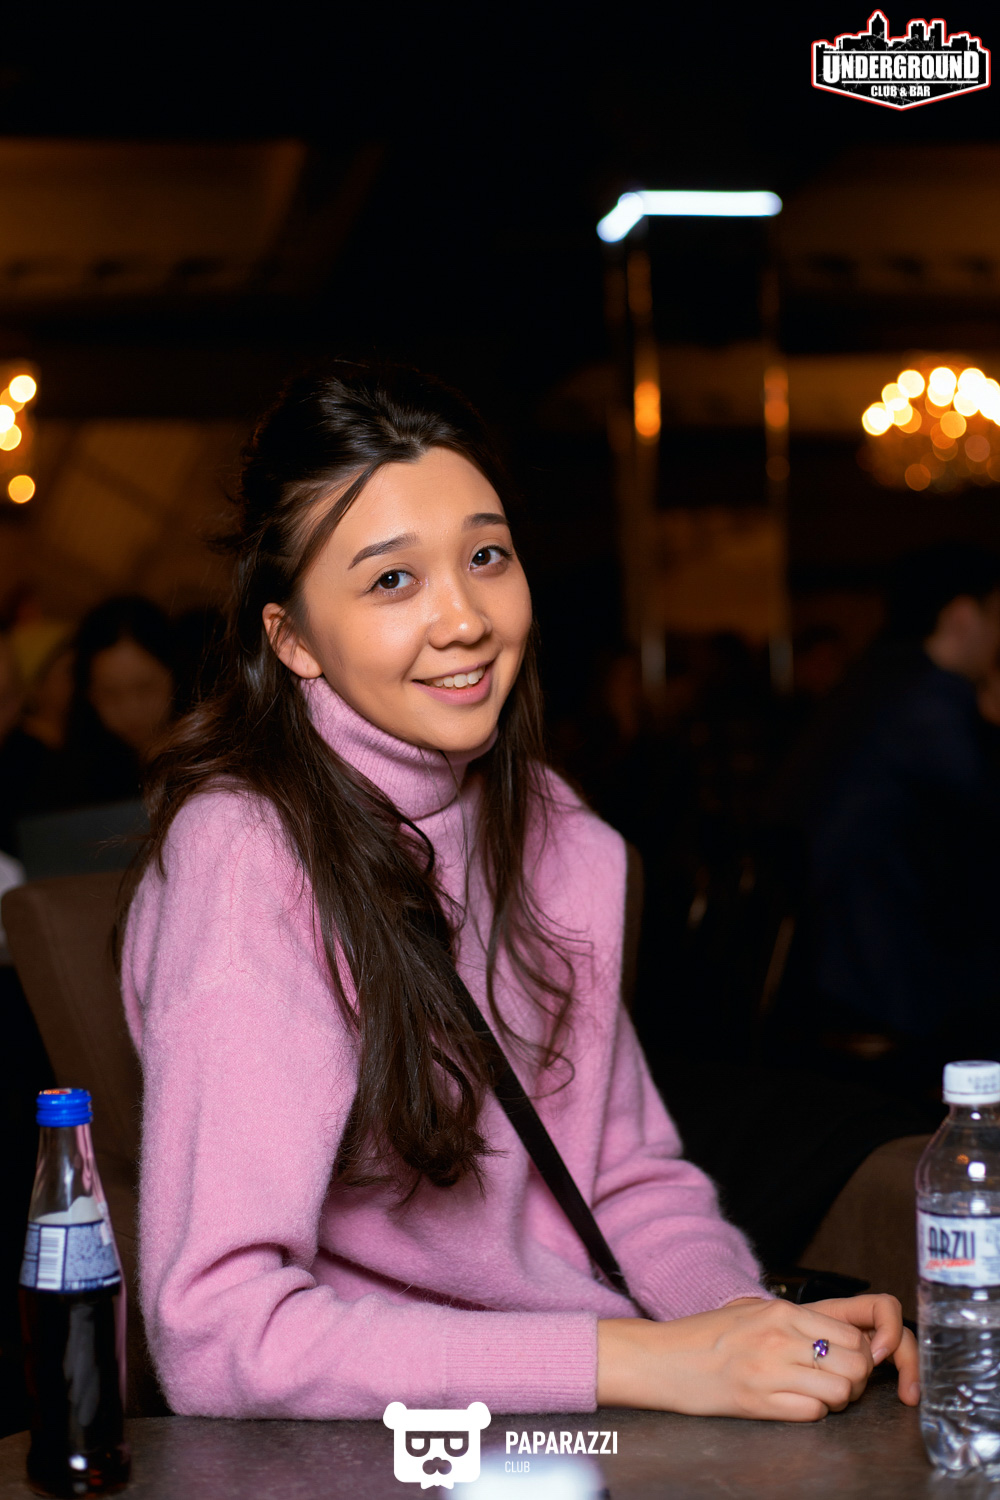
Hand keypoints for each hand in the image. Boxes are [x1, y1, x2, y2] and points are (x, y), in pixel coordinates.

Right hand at [596, 1292, 917, 1420]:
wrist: (662, 1358)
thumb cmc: (707, 1336)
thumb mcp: (755, 1313)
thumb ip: (797, 1322)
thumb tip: (845, 1337)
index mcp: (782, 1311)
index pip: (854, 1333)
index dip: (864, 1353)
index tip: (855, 1361)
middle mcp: (780, 1336)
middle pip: (856, 1364)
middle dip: (856, 1381)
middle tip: (837, 1383)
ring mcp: (769, 1369)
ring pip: (840, 1392)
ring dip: (836, 1400)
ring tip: (814, 1394)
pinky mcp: (758, 1401)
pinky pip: (812, 1412)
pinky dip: (812, 1413)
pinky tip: (793, 1404)